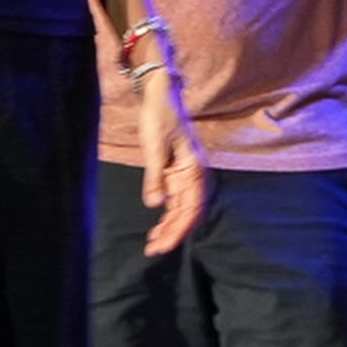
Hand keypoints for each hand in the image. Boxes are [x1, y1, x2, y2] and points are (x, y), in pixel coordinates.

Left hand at [135, 69, 210, 256]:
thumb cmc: (159, 116)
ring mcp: (185, 175)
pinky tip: (157, 226)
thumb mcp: (154, 146)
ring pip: (182, 210)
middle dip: (172, 234)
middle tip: (153, 251)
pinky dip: (167, 215)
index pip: (191, 209)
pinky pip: (175, 201)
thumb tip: (155, 205)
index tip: (164, 245)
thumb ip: (155, 177)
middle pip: (188, 213)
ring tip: (152, 244)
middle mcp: (194, 176)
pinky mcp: (176, 173)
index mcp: (194, 169)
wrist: (160, 94)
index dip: (178, 229)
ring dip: (169, 227)